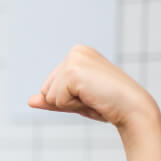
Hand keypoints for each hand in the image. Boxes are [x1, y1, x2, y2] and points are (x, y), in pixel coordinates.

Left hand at [28, 45, 157, 127]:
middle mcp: (75, 52)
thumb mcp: (74, 101)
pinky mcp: (73, 71)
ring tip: (92, 97)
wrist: (131, 108)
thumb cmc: (107, 104)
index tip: (89, 95)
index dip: (66, 99)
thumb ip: (51, 100)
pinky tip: (92, 97)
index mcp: (77, 54)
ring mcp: (74, 60)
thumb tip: (29, 101)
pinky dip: (71, 105)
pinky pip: (55, 100)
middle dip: (64, 101)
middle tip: (91, 97)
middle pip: (45, 90)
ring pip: (48, 96)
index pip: (49, 87)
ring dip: (69, 104)